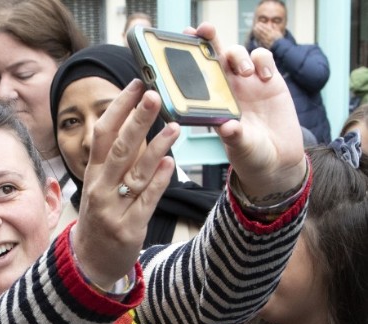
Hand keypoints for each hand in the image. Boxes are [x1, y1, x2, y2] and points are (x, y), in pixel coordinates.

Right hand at [72, 80, 179, 287]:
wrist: (90, 262)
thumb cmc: (100, 218)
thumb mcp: (100, 187)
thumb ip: (118, 161)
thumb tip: (139, 126)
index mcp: (92, 175)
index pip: (102, 134)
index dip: (119, 108)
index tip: (135, 85)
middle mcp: (100, 189)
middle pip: (119, 148)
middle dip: (137, 120)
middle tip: (153, 95)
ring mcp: (114, 209)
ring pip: (136, 173)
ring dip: (156, 148)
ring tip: (174, 127)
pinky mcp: (131, 227)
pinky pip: (147, 200)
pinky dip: (159, 181)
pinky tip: (171, 164)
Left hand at [190, 23, 305, 203]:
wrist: (277, 160)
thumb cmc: (250, 154)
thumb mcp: (241, 148)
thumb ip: (235, 137)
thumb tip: (228, 127)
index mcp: (210, 101)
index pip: (194, 74)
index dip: (186, 59)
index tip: (178, 45)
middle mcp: (225, 88)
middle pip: (213, 54)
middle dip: (207, 38)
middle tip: (204, 30)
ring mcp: (247, 82)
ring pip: (237, 53)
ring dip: (238, 56)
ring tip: (244, 74)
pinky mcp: (270, 80)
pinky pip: (263, 58)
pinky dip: (263, 61)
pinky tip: (266, 77)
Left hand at [252, 23, 282, 48]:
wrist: (279, 46)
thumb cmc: (279, 39)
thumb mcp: (279, 32)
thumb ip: (276, 28)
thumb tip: (273, 23)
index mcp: (273, 32)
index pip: (267, 28)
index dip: (262, 25)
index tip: (259, 23)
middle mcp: (270, 36)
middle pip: (263, 31)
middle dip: (259, 28)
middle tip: (255, 25)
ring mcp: (267, 40)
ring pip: (261, 35)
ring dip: (257, 32)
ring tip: (254, 28)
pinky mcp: (265, 43)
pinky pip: (260, 39)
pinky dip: (257, 36)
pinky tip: (255, 34)